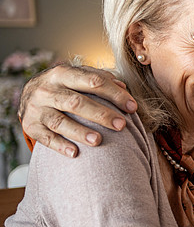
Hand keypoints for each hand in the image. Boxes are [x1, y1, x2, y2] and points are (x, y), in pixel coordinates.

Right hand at [19, 64, 137, 156]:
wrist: (28, 95)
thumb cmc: (64, 86)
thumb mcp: (77, 77)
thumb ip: (99, 79)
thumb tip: (123, 86)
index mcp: (63, 74)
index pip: (92, 81)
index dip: (114, 94)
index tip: (132, 107)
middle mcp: (47, 90)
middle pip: (76, 102)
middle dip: (101, 114)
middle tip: (121, 125)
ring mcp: (36, 109)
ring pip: (59, 121)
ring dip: (80, 132)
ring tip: (98, 141)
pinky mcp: (30, 126)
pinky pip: (45, 137)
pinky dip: (60, 145)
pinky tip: (75, 153)